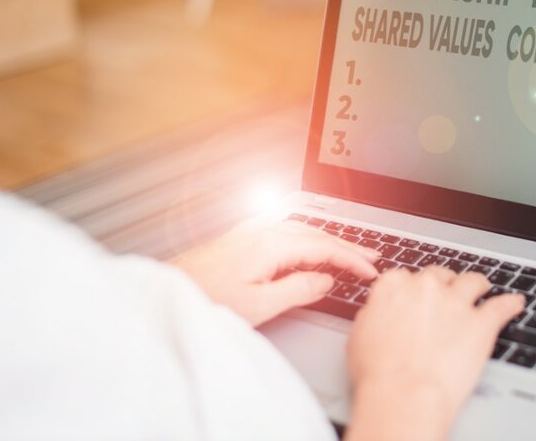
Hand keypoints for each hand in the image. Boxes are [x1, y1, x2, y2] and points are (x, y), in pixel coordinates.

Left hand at [170, 219, 378, 326]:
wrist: (165, 293)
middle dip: (347, 245)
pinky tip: (309, 246)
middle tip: (371, 257)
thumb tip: (325, 279)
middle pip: (316, 234)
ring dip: (328, 241)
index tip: (370, 270)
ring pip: (302, 231)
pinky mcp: (241, 239)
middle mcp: (262, 231)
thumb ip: (298, 289)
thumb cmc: (203, 301)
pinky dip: (308, 239)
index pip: (324, 247)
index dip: (352, 259)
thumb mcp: (259, 305)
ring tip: (348, 252)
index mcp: (270, 244)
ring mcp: (250, 232)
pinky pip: (286, 231)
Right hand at [345, 266, 523, 440]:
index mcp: (395, 285)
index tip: (417, 297)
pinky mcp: (482, 322)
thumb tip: (382, 309)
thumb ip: (377, 312)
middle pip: (440, 275)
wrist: (403, 394)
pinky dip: (511, 304)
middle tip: (446, 298)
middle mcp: (427, 287)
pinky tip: (516, 303)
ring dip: (478, 285)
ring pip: (473, 281)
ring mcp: (457, 302)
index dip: (414, 288)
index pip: (408, 276)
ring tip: (483, 289)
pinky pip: (503, 306)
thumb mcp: (361, 334)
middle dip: (444, 285)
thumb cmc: (378, 372)